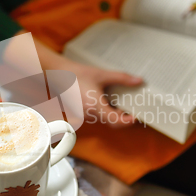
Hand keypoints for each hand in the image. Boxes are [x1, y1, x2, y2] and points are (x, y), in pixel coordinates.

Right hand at [4, 33, 142, 127]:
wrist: (57, 73)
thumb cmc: (76, 74)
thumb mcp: (102, 74)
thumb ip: (122, 78)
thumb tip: (138, 80)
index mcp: (94, 106)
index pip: (115, 122)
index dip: (128, 122)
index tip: (135, 117)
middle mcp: (87, 114)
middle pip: (110, 122)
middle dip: (121, 117)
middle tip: (131, 109)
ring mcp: (81, 116)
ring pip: (102, 119)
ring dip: (111, 114)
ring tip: (118, 103)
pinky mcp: (78, 114)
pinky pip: (94, 116)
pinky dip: (102, 111)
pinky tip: (103, 100)